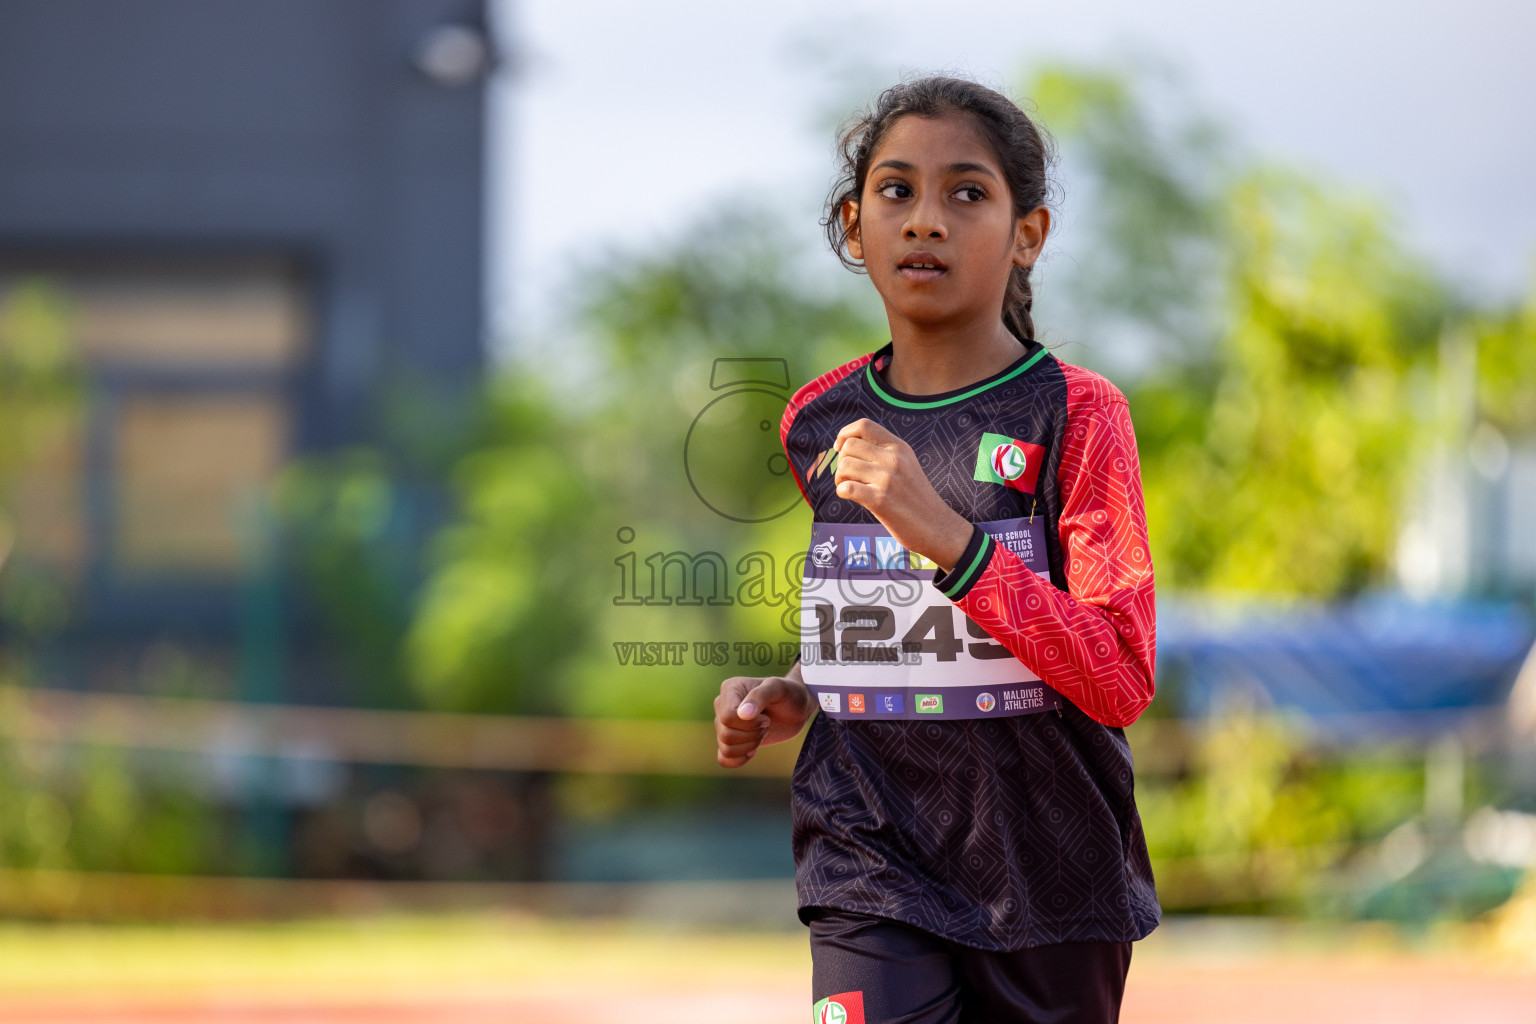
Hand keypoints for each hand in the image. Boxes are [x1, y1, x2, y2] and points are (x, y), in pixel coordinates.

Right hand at [713, 660, 815, 767]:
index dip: (749, 724)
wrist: (796, 709)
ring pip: (726, 748)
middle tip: (767, 724)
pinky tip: (753, 751)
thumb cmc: (789, 693)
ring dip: (750, 745)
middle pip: (726, 734)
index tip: (766, 718)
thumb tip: (742, 714)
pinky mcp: (730, 740)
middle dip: (752, 735)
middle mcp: (722, 705)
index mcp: (730, 689)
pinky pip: (723, 759)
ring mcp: (724, 724)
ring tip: (762, 733)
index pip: (727, 717)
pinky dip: (739, 759)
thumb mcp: (779, 688)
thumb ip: (760, 696)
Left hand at [833, 418, 972, 571]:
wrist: (937, 527)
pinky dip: (842, 492)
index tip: (841, 449)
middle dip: (840, 461)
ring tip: (850, 488)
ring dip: (840, 478)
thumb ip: (883, 453)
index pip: (864, 425)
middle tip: (847, 476)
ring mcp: (888, 479)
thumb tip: (845, 445)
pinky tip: (851, 497)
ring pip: (844, 466)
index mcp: (900, 447)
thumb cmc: (915, 498)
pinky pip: (847, 488)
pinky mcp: (881, 501)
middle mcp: (894, 459)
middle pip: (849, 446)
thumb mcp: (906, 465)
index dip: (845, 434)